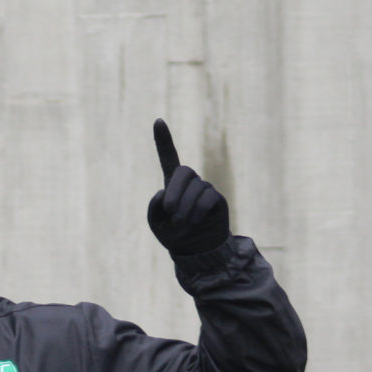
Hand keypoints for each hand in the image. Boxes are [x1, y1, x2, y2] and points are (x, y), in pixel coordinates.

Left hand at [146, 119, 230, 256]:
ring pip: (195, 188)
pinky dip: (197, 211)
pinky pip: (208, 198)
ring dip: (185, 207)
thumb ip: (154, 206)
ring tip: (182, 223)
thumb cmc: (173, 235)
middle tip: (169, 210)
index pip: (169, 157)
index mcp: (172, 184)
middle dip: (174, 191)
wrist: (195, 251)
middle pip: (183, 171)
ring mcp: (205, 189)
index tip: (158, 120)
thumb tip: (164, 193)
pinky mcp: (217, 199)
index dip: (163, 140)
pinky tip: (195, 221)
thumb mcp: (156, 222)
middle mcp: (190, 182)